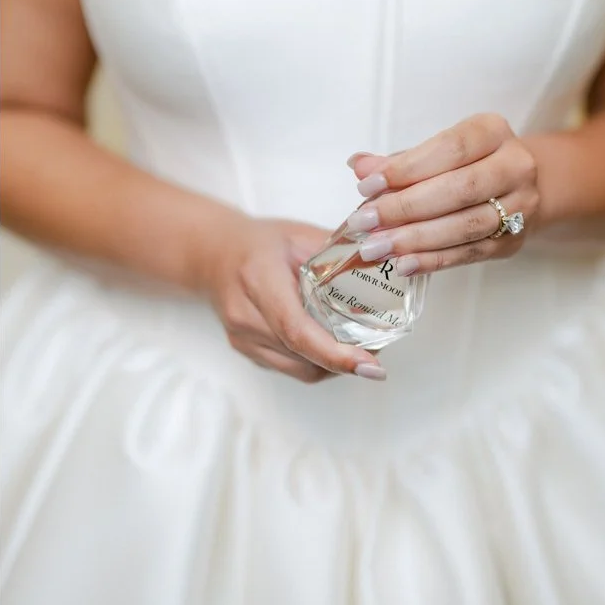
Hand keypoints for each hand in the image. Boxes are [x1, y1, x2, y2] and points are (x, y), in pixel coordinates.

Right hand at [204, 218, 388, 383]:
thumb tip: (391, 266)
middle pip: (302, 355)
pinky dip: (315, 363)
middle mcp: (243, 314)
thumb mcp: (300, 236)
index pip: (296, 329)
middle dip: (346, 359)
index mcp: (258, 278)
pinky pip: (289, 368)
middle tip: (379, 350)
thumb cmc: (260, 242)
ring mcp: (240, 337)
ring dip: (333, 365)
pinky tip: (331, 347)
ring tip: (360, 349)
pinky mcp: (244, 350)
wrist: (212, 254)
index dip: (336, 353)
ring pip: (299, 369)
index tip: (372, 365)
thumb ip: (340, 254)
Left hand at [345, 112, 537, 275]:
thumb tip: (359, 165)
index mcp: (493, 132)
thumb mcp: (435, 151)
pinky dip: (434, 260)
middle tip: (364, 222)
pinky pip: (471, 253)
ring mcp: (520, 206)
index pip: (449, 148)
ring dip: (415, 239)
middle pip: (459, 189)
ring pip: (467, 226)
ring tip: (376, 247)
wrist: (518, 185)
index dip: (406, 168)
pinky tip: (402, 263)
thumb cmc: (466, 164)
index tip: (367, 186)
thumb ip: (398, 160)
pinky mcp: (514, 241)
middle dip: (405, 208)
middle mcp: (515, 166)